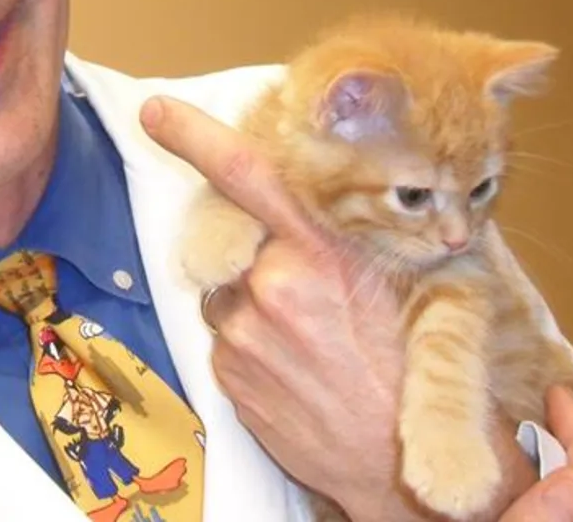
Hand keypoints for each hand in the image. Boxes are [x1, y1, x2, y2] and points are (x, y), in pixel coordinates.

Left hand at [144, 95, 538, 519]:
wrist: (400, 462)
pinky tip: (296, 359)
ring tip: (310, 328)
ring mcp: (244, 333)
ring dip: (253, 291)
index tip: (155, 110)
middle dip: (252, 237)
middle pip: (231, 231)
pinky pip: (225, 331)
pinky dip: (251, 335)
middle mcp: (273, 285)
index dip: (193, 134)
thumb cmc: (417, 364)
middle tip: (298, 274)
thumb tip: (315, 185)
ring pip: (226, 284)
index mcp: (323, 250)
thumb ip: (355, 227)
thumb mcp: (412, 276)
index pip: (245, 174)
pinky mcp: (228, 373)